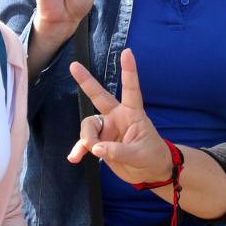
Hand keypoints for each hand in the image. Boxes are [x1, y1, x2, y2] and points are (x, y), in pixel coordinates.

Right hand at [67, 48, 172, 185]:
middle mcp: (117, 117)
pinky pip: (84, 143)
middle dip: (86, 81)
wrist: (150, 173)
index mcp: (133, 114)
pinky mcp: (100, 142)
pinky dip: (79, 150)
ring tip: (94, 153)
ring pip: (88, 126)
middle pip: (99, 96)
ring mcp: (107, 129)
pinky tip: (74, 158)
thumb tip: (96, 148)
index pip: (131, 89)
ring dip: (86, 139)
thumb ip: (118, 151)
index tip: (127, 52)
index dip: (129, 71)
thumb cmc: (152, 157)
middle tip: (73, 65)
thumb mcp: (139, 155)